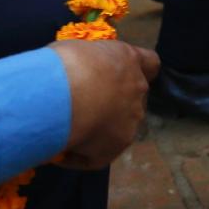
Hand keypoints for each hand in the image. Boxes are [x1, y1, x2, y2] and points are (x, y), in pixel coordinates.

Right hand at [50, 40, 159, 169]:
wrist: (63, 94)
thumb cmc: (62, 64)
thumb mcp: (74, 52)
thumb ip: (86, 62)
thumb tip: (76, 73)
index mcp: (127, 59)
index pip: (149, 63)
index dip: (138, 70)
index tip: (120, 77)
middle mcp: (137, 88)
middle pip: (132, 97)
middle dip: (112, 103)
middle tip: (81, 108)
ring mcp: (133, 117)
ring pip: (119, 126)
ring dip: (98, 130)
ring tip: (66, 133)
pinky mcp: (120, 143)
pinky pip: (98, 154)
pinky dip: (79, 156)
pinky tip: (59, 154)